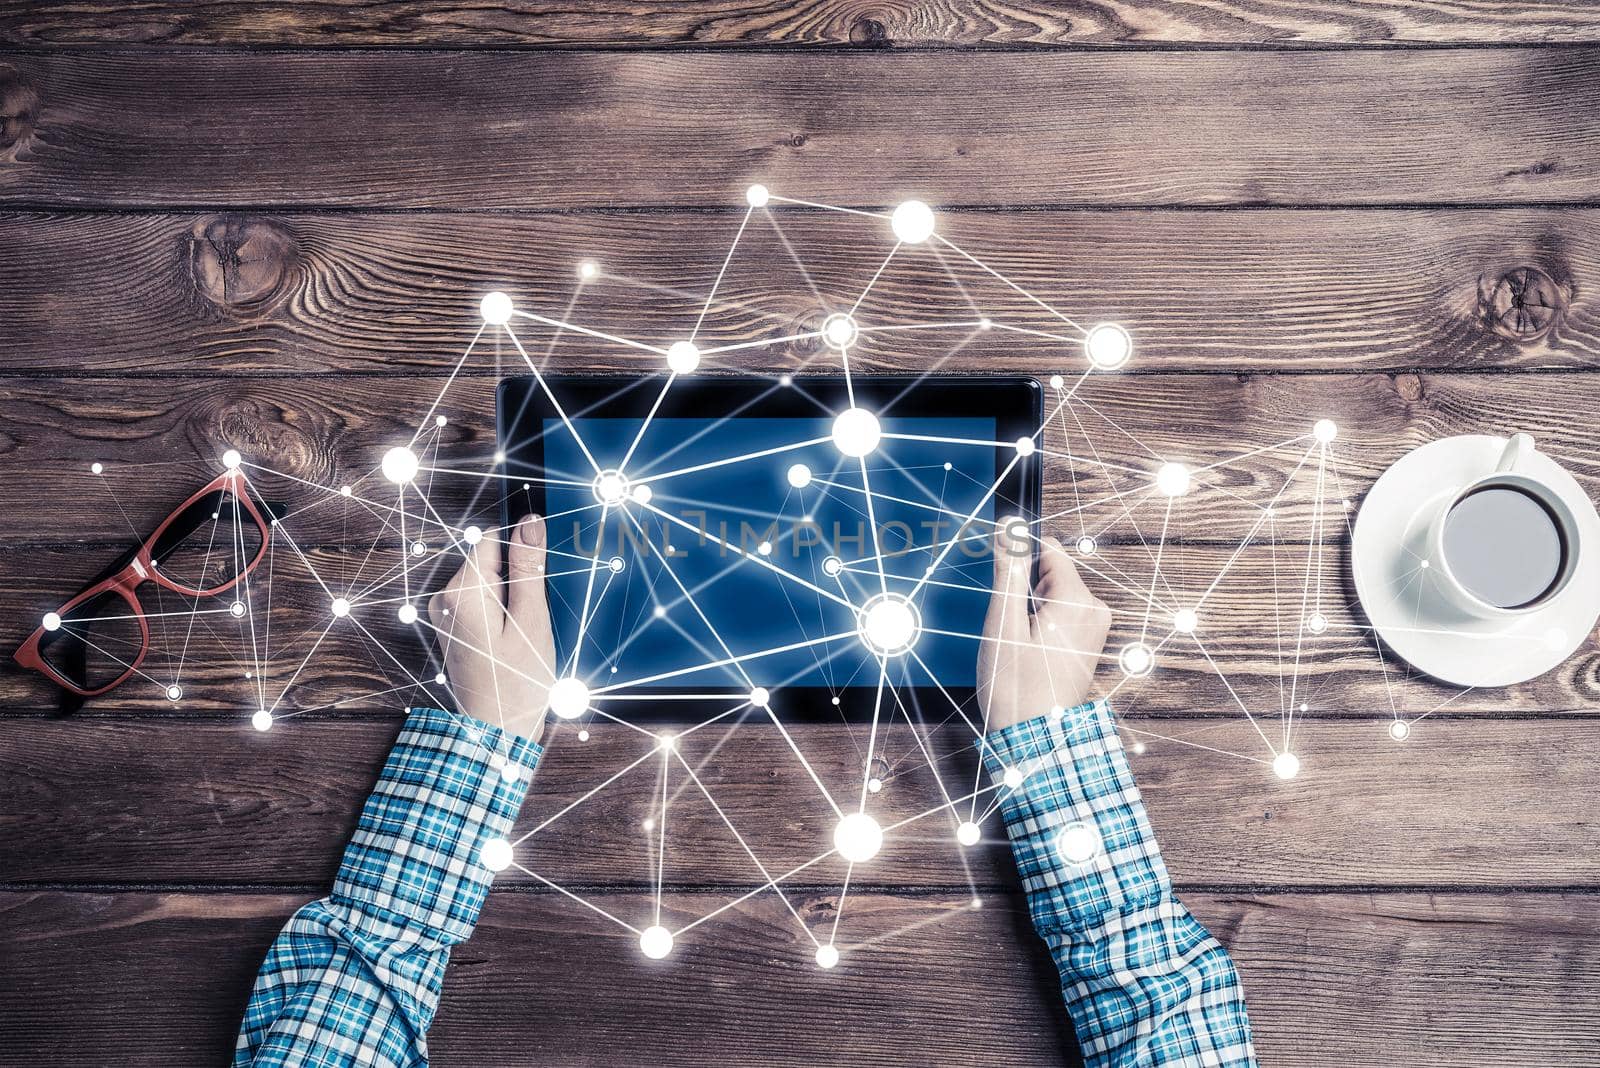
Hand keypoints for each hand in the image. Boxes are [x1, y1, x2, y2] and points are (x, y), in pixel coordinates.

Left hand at [428, 514, 555, 742]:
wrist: (496, 731)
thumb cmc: (516, 684)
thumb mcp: (531, 621)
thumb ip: (528, 567)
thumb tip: (529, 522)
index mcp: (461, 592)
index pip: (494, 538)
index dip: (524, 553)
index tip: (540, 581)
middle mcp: (445, 599)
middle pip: (491, 561)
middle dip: (519, 580)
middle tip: (532, 619)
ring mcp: (446, 615)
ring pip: (490, 582)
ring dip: (513, 600)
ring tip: (522, 635)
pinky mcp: (454, 628)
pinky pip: (483, 602)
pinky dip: (503, 614)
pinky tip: (512, 641)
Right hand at [977, 526, 1111, 732]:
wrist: (1034, 740)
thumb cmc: (1017, 690)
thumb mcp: (1003, 625)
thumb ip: (1007, 571)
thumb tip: (1010, 527)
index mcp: (1078, 601)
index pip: (1047, 550)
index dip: (1017, 560)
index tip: (1000, 583)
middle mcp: (1095, 611)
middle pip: (1049, 573)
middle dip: (1022, 591)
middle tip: (1007, 627)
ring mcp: (1094, 629)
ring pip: (1052, 594)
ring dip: (1028, 610)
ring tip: (1016, 645)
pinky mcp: (1087, 643)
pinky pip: (1059, 615)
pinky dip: (1038, 625)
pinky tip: (1027, 652)